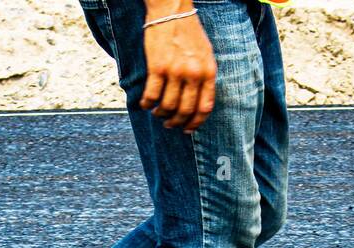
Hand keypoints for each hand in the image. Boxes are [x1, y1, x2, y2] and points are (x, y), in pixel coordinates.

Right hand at [140, 1, 216, 132]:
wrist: (172, 10)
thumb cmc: (188, 32)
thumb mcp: (205, 54)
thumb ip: (204, 77)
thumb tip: (199, 103)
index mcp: (208, 72)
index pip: (204, 107)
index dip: (196, 123)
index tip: (188, 129)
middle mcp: (193, 74)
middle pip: (185, 111)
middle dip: (176, 122)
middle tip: (169, 124)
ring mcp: (175, 71)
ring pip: (168, 106)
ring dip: (161, 114)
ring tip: (157, 113)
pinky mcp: (157, 67)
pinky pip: (152, 95)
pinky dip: (147, 104)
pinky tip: (145, 104)